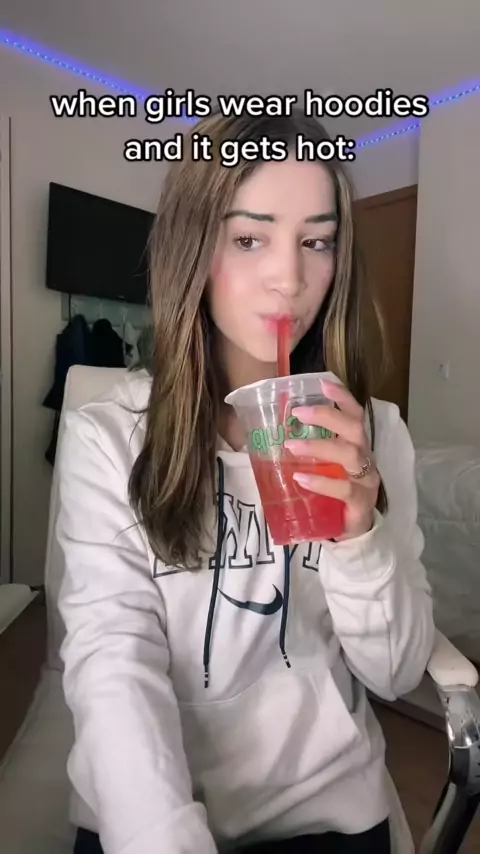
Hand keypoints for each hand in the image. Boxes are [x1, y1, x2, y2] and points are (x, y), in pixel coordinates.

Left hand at [284, 379, 379, 539]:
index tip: (323, 384)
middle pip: (355, 430)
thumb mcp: (325, 469)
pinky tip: (301, 478)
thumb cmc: (336, 496)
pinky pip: (344, 489)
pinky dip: (321, 481)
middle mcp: (366, 460)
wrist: (353, 534)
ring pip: (350, 456)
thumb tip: (277, 435)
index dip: (343, 399)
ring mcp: (366, 482)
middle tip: (298, 414)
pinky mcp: (361, 504)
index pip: (356, 416)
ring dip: (319, 447)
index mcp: (358, 448)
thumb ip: (311, 454)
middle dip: (328, 417)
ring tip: (291, 446)